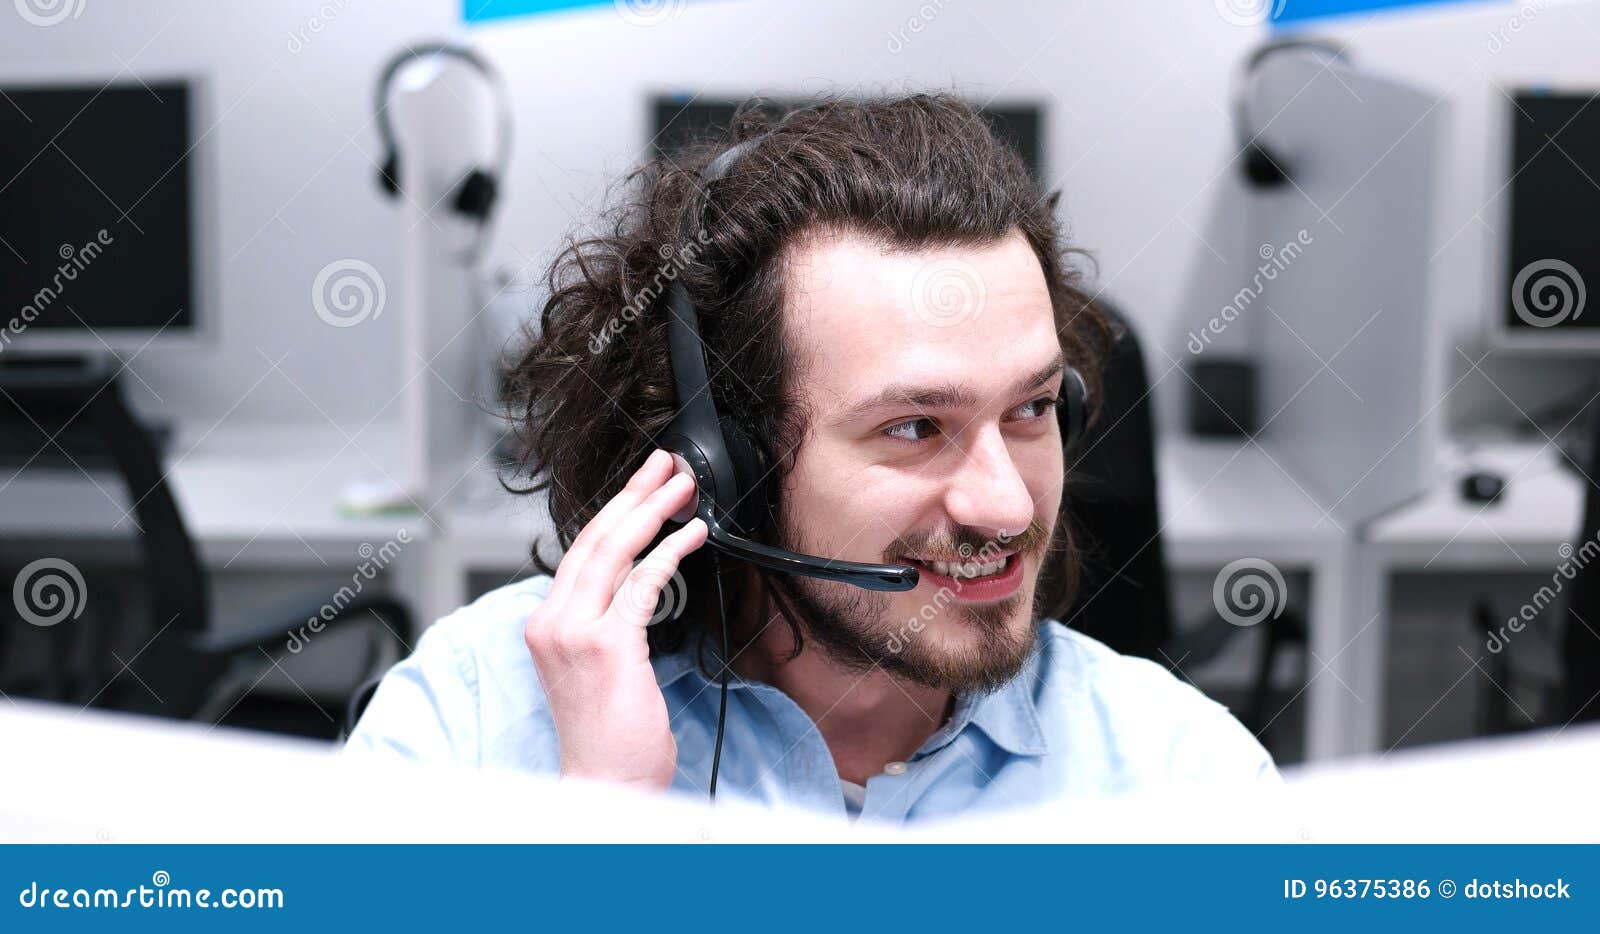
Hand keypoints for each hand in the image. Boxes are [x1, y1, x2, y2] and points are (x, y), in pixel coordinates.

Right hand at [523, 448, 707, 789]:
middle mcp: (551, 622)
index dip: (615, 511)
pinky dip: (670, 552)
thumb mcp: (598, 667)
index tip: (643, 485)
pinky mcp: (607, 645)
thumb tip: (636, 582)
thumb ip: (606, 622)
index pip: (580, 552)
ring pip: (614, 550)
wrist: (605, 784)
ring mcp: (575, 633)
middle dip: (634, 494)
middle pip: (594, 539)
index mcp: (546, 624)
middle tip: (666, 465)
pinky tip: (694, 534)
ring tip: (684, 486)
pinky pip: (643, 583)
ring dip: (654, 511)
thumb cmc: (609, 736)